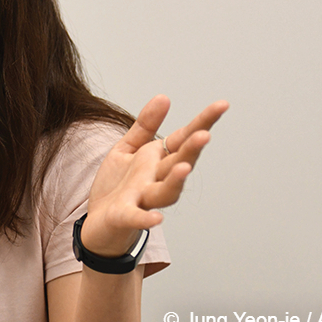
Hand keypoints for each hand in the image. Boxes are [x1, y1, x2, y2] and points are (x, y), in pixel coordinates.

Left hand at [80, 95, 228, 256]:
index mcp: (157, 161)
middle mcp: (156, 180)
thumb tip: (164, 97)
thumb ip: (145, 126)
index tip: (222, 105)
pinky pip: (136, 218)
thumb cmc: (116, 186)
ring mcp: (142, 199)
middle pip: (179, 163)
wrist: (98, 224)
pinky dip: (146, 219)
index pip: (183, 139)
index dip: (202, 122)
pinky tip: (157, 220)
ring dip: (176, 181)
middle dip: (191, 150)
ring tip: (184, 168)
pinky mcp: (124, 216)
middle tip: (204, 135)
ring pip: (166, 192)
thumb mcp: (127, 149)